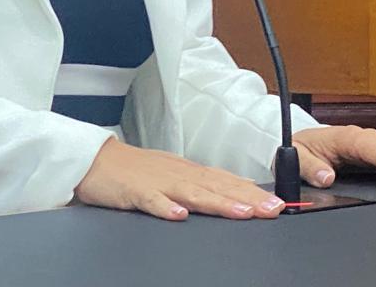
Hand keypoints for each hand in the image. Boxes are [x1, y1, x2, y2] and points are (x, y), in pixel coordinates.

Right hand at [75, 137, 288, 221]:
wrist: (95, 160)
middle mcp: (178, 174)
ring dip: (219, 203)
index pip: (227, 181)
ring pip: (192, 193)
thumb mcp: (173, 173)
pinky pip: (152, 201)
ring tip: (241, 212)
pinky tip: (179, 216)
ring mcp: (157, 183)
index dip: (254, 192)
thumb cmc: (134, 170)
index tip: (279, 203)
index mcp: (188, 171)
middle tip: (274, 210)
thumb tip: (237, 192)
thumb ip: (203, 184)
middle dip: (247, 199)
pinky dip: (166, 208)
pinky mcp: (134, 193)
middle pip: (218, 187)